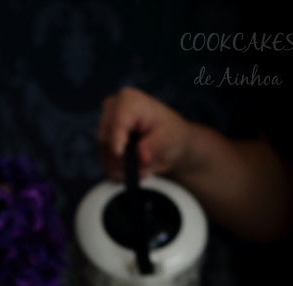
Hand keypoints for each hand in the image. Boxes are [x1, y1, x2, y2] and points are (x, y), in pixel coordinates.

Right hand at [97, 87, 292, 241]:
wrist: (190, 157)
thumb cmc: (188, 147)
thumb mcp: (180, 145)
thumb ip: (159, 147)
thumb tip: (142, 158)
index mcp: (135, 103)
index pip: (116, 114)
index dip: (118, 137)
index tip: (128, 156)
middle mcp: (122, 111)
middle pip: (104, 136)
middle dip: (119, 157)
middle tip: (141, 169)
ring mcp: (115, 129)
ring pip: (102, 153)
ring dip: (118, 168)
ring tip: (144, 172)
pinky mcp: (112, 147)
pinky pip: (105, 165)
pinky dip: (117, 175)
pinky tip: (136, 175)